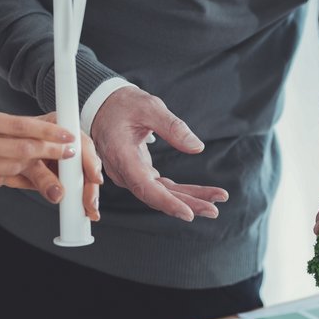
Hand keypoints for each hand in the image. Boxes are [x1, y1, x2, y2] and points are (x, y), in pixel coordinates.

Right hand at [0, 104, 74, 192]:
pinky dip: (9, 174)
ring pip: (11, 167)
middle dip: (51, 151)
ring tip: (47, 159)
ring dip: (33, 164)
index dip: (48, 131)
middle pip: (21, 149)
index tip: (67, 134)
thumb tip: (29, 131)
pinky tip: (17, 170)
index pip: (19, 125)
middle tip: (70, 150)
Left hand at [4, 113, 102, 220]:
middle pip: (87, 163)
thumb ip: (41, 177)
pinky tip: (84, 209)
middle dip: (90, 185)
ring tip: (89, 211)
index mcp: (58, 127)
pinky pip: (74, 185)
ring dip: (88, 194)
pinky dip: (78, 198)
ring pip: (83, 175)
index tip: (94, 178)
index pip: (81, 144)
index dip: (89, 162)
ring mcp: (64, 157)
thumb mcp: (22, 163)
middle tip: (90, 203)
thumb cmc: (3, 147)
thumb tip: (57, 193)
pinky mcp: (60, 173)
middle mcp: (65, 141)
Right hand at [90, 86, 227, 220]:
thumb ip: (172, 127)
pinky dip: (182, 193)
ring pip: (161, 194)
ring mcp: (132, 175)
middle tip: (212, 210)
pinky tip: (201, 195)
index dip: (166, 202)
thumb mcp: (149, 107)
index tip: (188, 213)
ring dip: (188, 200)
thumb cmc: (123, 105)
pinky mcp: (140, 173)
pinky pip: (162, 188)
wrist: (104, 106)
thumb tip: (197, 147)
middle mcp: (124, 171)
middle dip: (187, 205)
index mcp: (121, 155)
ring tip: (213, 204)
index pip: (144, 186)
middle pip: (156, 196)